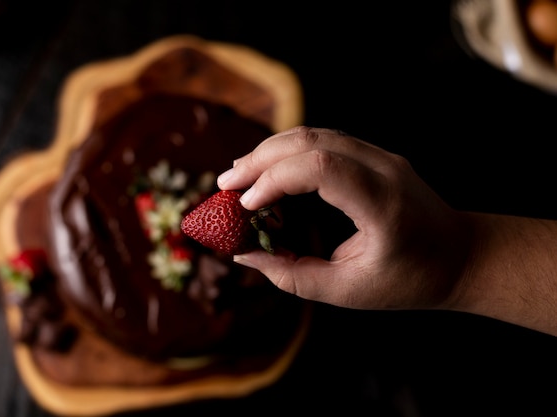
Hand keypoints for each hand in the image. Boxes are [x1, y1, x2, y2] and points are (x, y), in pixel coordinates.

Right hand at [217, 126, 472, 310]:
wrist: (462, 256)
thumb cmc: (410, 281)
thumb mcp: (349, 292)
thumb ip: (292, 276)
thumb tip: (244, 256)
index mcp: (384, 204)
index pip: (321, 167)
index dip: (274, 179)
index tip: (246, 206)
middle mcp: (385, 169)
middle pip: (311, 140)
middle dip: (259, 159)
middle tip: (224, 185)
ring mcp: (382, 156)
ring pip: (314, 133)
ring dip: (270, 151)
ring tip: (238, 176)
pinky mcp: (374, 155)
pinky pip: (324, 141)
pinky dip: (289, 153)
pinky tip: (268, 171)